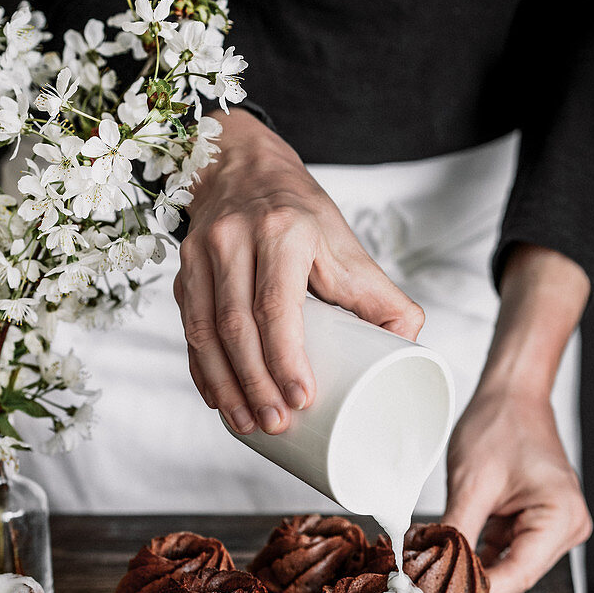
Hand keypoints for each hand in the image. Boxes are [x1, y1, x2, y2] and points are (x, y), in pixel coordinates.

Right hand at [175, 108, 423, 434]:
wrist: (243, 169)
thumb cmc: (301, 216)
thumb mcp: (346, 246)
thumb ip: (382, 297)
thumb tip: (411, 349)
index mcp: (283, 232)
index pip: (277, 304)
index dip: (286, 357)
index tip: (301, 399)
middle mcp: (234, 239)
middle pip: (237, 326)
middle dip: (255, 383)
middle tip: (277, 422)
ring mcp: (200, 255)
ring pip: (204, 332)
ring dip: (225, 385)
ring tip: (248, 423)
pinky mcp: (183, 273)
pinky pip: (189, 330)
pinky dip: (202, 371)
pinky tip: (218, 401)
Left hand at [441, 386, 591, 592]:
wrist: (510, 395)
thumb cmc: (501, 424)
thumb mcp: (472, 483)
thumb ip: (454, 533)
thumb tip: (429, 571)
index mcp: (561, 517)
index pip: (516, 575)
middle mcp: (565, 527)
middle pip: (512, 575)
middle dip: (467, 581)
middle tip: (424, 589)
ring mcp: (550, 527)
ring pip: (504, 565)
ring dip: (467, 568)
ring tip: (428, 571)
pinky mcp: (531, 523)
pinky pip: (501, 550)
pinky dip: (473, 553)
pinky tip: (444, 555)